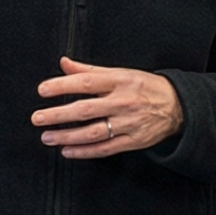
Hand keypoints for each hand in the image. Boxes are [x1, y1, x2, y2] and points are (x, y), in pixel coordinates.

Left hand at [33, 58, 182, 158]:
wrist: (178, 106)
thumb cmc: (145, 87)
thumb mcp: (121, 72)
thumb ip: (90, 70)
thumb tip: (64, 63)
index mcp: (120, 81)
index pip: (86, 82)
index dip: (62, 85)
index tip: (42, 90)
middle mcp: (123, 102)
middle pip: (86, 109)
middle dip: (58, 115)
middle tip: (37, 118)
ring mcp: (128, 123)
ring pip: (93, 132)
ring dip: (67, 136)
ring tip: (47, 137)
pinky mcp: (133, 141)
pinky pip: (105, 148)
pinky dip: (85, 152)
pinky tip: (68, 151)